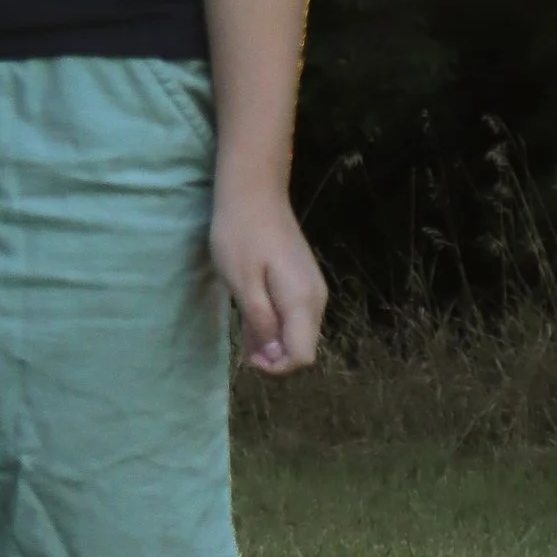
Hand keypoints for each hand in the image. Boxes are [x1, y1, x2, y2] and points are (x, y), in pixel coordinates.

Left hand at [212, 185, 327, 374]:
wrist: (253, 190)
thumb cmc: (241, 235)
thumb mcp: (243, 283)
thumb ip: (260, 322)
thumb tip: (272, 355)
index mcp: (303, 302)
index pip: (302, 356)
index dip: (276, 366)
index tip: (249, 355)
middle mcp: (315, 299)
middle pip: (302, 346)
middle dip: (274, 355)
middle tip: (242, 343)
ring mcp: (311, 288)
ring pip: (297, 332)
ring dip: (272, 339)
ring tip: (243, 327)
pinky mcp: (302, 280)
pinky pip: (293, 314)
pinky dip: (274, 322)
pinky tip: (252, 314)